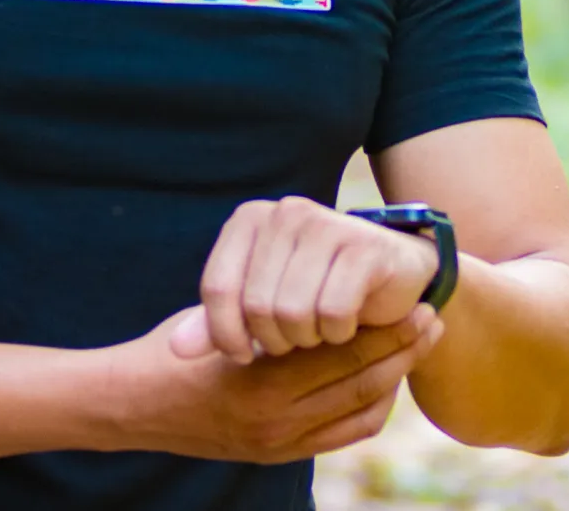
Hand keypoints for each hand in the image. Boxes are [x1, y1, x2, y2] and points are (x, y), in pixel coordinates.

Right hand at [110, 303, 443, 463]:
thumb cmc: (170, 349)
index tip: (414, 303)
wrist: (129, 408)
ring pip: (357, 414)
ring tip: (417, 347)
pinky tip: (383, 383)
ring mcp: (277, 446)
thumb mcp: (217, 317)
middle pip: (359, 386)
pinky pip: (340, 436)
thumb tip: (318, 284)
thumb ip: (267, 311)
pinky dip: (368, 408)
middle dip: (401, 352)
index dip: (383, 329)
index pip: (340, 355)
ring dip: (392, 379)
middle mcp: (274, 424)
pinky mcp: (275, 456)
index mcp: (260, 383)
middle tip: (433, 321)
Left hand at [172, 197, 437, 362]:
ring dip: (307, 339)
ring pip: (292, 313)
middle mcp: (284, 213)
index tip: (243, 355)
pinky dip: (337, 334)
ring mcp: (325, 224)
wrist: (393, 275)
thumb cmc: (316, 290)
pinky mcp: (363, 248)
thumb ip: (217, 323)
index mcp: (249, 219)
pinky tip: (345, 325)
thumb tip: (174, 350)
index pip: (216, 289)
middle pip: (255, 307)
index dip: (225, 335)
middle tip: (293, 340)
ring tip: (318, 330)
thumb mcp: (261, 303)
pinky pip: (332, 313)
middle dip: (274, 341)